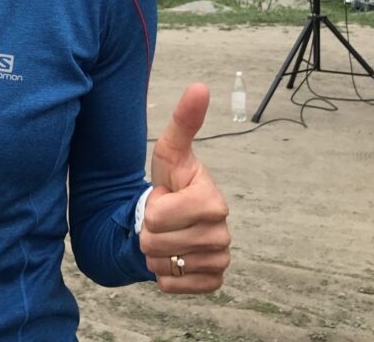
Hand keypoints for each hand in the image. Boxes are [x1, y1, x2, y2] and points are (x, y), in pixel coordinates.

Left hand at [140, 83, 230, 293]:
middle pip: (156, 242)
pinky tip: (172, 257)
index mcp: (213, 201)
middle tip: (163, 219)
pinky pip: (172, 286)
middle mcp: (223, 233)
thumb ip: (184, 122)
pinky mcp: (213, 283)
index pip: (160, 216)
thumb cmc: (170, 184)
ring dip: (155, 252)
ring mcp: (220, 260)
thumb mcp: (170, 153)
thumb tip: (199, 86)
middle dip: (150, 231)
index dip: (153, 208)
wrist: (170, 221)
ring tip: (167, 236)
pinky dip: (163, 275)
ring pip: (163, 265)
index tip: (165, 197)